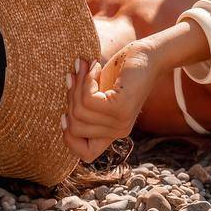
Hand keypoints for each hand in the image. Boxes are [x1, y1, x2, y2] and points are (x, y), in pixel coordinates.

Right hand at [63, 43, 156, 160]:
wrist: (148, 55)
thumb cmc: (120, 72)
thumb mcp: (98, 94)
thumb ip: (84, 107)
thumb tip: (62, 118)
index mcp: (111, 132)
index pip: (86, 155)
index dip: (69, 138)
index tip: (64, 114)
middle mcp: (118, 132)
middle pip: (75, 127)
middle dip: (70, 98)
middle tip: (78, 74)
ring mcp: (120, 122)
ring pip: (79, 111)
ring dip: (78, 84)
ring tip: (87, 67)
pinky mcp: (121, 108)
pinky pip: (89, 100)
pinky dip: (87, 80)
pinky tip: (95, 67)